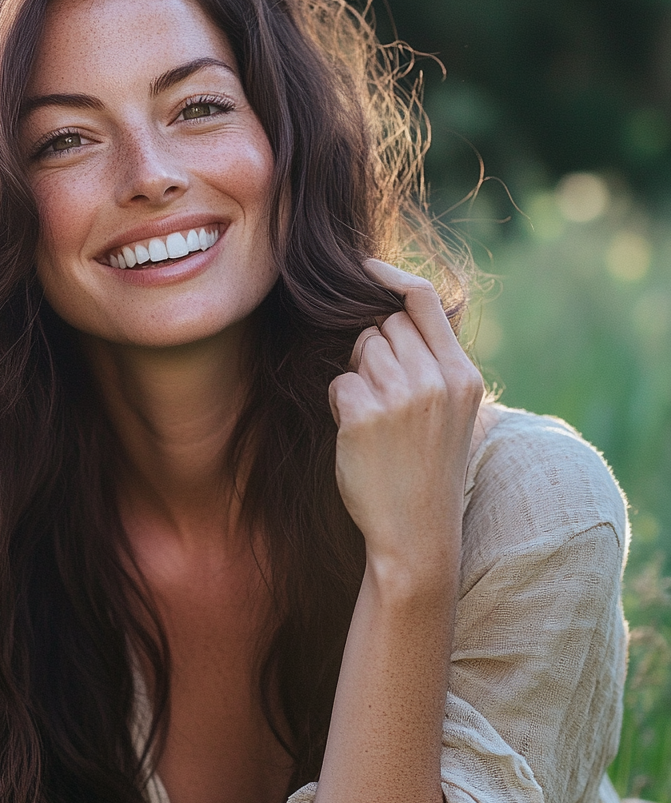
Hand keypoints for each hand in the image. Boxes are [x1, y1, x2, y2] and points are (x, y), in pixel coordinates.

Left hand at [328, 260, 482, 588]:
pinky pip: (340, 383)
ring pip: (359, 351)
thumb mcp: (453, 412)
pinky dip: (342, 403)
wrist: (417, 534)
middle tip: (386, 398)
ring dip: (358, 378)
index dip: (390, 278)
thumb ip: (435, 362)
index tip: (365, 268)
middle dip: (374, 350)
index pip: (425, 300)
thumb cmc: (429, 469)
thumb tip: (393, 312)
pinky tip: (359, 435)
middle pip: (383, 326)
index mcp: (463, 376)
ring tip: (378, 420)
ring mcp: (401, 397)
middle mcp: (436, 380)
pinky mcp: (364, 415)